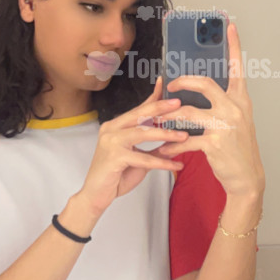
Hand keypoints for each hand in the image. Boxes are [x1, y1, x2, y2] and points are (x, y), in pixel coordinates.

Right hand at [79, 77, 188, 216]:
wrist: (96, 195)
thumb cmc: (115, 175)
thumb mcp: (138, 158)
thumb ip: (153, 148)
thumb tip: (174, 141)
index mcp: (115, 126)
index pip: (138, 109)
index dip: (153, 97)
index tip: (166, 85)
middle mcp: (111, 129)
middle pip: (139, 114)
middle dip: (160, 108)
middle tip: (178, 104)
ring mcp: (111, 142)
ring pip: (142, 133)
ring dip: (165, 134)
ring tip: (184, 136)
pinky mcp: (114, 157)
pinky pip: (143, 158)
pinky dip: (161, 162)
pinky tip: (175, 164)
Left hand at [157, 22, 264, 198]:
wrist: (248, 177)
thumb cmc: (238, 148)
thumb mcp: (236, 121)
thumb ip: (222, 103)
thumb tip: (199, 89)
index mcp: (241, 100)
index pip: (238, 68)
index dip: (233, 47)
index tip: (230, 27)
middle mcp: (235, 109)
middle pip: (206, 84)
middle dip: (183, 82)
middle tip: (171, 86)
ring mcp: (225, 126)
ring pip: (188, 112)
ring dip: (169, 118)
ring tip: (157, 122)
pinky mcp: (215, 144)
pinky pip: (186, 140)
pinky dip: (171, 145)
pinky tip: (163, 150)